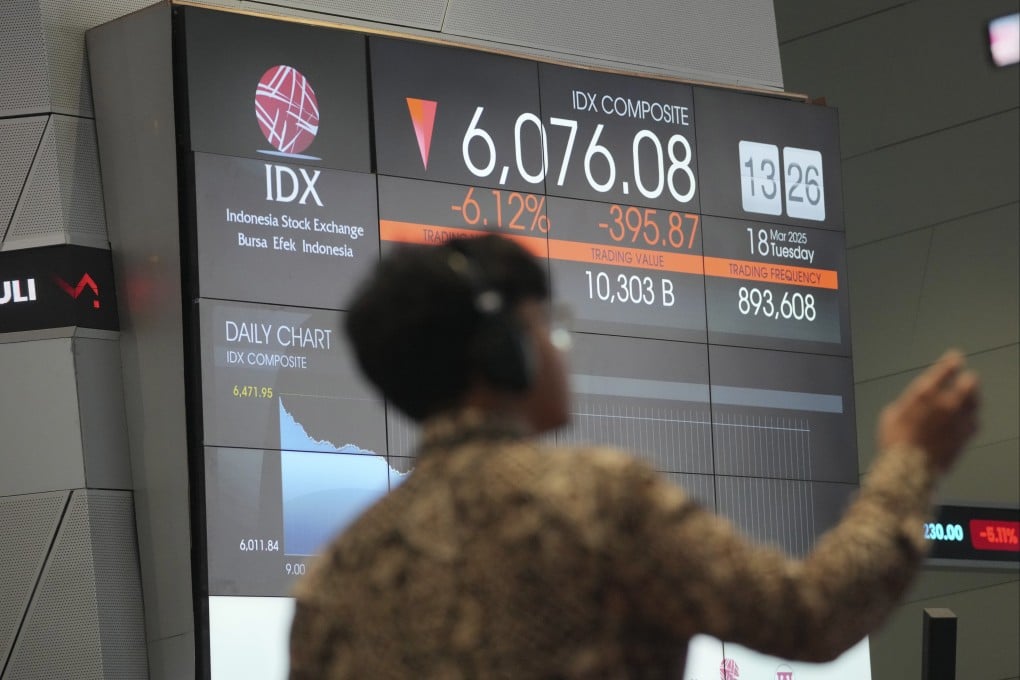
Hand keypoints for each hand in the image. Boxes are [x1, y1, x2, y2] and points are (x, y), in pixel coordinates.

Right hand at [878, 350, 979, 473]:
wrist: (909, 468)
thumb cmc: (895, 441)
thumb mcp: (892, 414)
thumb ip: (910, 403)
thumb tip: (916, 403)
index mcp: (926, 393)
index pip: (946, 369)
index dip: (952, 361)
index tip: (955, 357)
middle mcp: (947, 403)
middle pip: (969, 383)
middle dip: (967, 379)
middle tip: (966, 378)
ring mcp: (960, 419)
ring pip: (975, 401)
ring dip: (971, 397)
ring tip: (968, 397)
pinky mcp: (967, 436)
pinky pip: (974, 421)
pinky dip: (970, 417)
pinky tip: (966, 419)